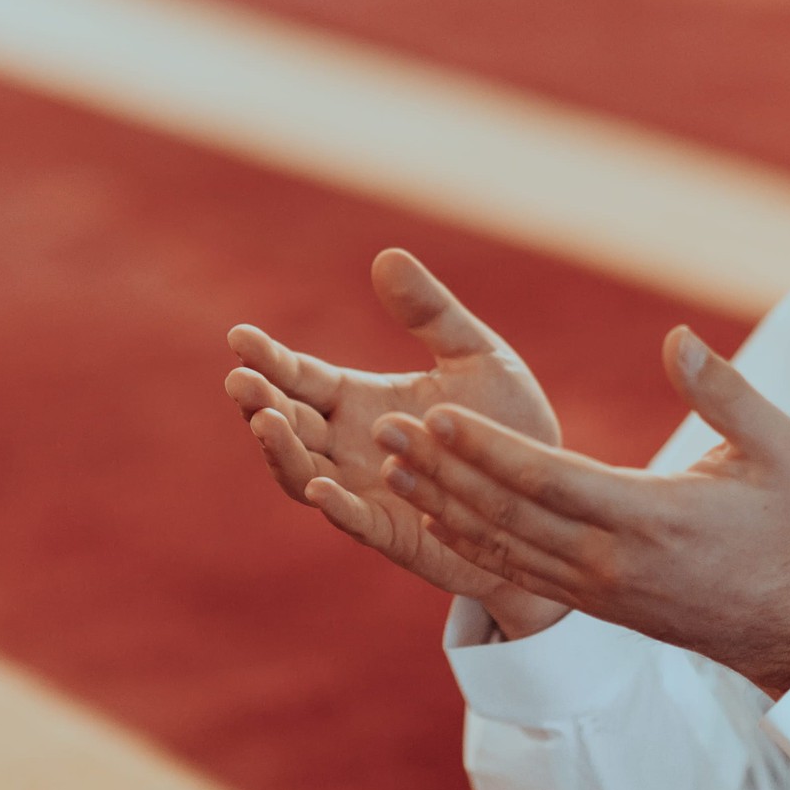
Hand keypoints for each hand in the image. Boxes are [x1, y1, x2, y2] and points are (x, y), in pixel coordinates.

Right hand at [224, 248, 570, 638]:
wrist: (549, 493)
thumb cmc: (507, 421)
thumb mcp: (476, 354)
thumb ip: (431, 312)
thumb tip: (387, 255)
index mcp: (359, 401)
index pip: (301, 378)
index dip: (268, 360)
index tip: (239, 337)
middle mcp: (350, 448)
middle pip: (290, 424)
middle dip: (260, 403)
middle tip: (241, 380)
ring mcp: (366, 493)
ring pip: (304, 474)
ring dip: (281, 451)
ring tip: (265, 422)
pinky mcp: (395, 534)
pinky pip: (355, 522)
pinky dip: (334, 506)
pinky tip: (320, 487)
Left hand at [378, 327, 789, 696]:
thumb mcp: (777, 448)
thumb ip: (725, 392)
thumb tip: (676, 337)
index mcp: (651, 518)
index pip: (550, 479)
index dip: (489, 448)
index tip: (439, 413)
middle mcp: (612, 561)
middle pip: (508, 514)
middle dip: (443, 471)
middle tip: (388, 431)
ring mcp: (597, 590)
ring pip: (504, 546)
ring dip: (443, 505)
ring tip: (391, 466)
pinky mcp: (593, 606)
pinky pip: (519, 572)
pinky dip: (471, 544)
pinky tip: (435, 516)